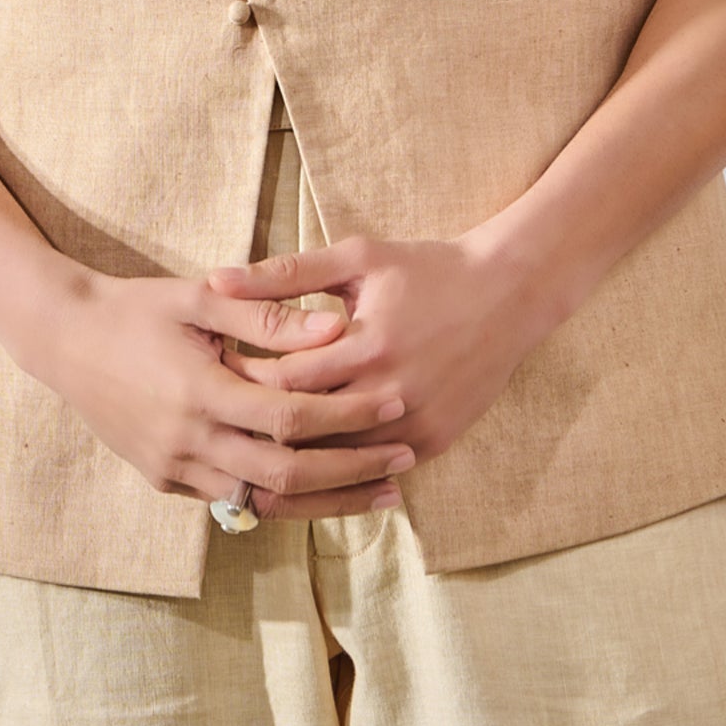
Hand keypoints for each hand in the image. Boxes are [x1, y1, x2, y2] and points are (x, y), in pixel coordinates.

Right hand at [27, 266, 417, 517]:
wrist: (65, 339)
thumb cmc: (138, 307)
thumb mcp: (200, 298)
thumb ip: (266, 316)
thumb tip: (334, 326)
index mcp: (199, 393)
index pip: (290, 421)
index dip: (346, 417)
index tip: (393, 403)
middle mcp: (188, 442)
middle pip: (286, 475)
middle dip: (351, 473)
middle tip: (403, 464)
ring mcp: (173, 468)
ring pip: (263, 501)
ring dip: (325, 501)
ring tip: (378, 493)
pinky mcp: (164, 479)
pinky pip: (233, 499)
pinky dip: (280, 499)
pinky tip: (320, 492)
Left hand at [208, 230, 556, 464]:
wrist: (509, 294)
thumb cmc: (426, 268)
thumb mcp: (356, 258)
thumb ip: (285, 274)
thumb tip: (216, 279)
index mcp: (366, 344)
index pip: (285, 382)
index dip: (246, 380)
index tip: (218, 373)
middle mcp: (391, 394)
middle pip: (305, 428)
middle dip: (263, 421)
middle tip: (225, 414)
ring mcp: (416, 426)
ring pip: (336, 460)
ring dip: (298, 452)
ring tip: (256, 439)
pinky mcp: (436, 442)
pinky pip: (375, 467)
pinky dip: (341, 465)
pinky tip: (309, 458)